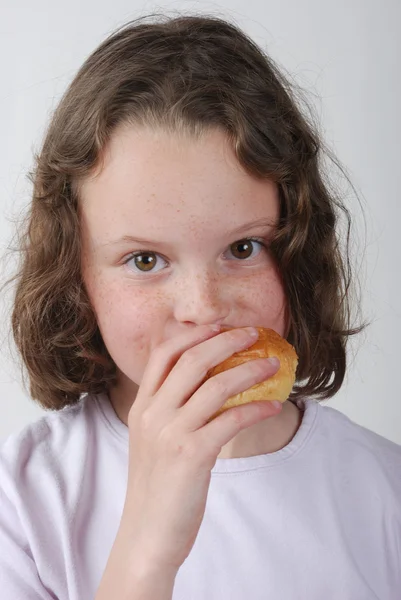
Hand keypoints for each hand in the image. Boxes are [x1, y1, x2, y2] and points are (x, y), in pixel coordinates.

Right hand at [122, 325, 280, 573]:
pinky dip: (256, 409)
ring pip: (216, 385)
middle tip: (254, 333)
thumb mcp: (151, 439)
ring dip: (250, 370)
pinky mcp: (191, 456)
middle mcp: (152, 413)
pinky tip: (273, 407)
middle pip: (192, 360)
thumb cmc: (156, 486)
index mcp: (142, 406)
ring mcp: (170, 433)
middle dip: (227, 340)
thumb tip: (203, 383)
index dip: (194, 334)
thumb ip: (168, 409)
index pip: (164, 353)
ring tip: (273, 365)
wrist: (146, 535)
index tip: (220, 325)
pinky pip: (231, 420)